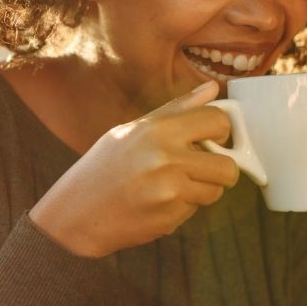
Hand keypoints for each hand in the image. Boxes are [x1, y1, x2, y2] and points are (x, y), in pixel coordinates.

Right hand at [28, 81, 241, 257]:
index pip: (218, 122)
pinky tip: (157, 202)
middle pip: (228, 166)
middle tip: (200, 169)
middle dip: (221, 169)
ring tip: (172, 185)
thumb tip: (213, 88)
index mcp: (158, 130)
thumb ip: (178, 110)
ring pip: (215, 191)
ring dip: (201, 190)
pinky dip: (182, 207)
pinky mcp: (169, 217)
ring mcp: (169, 191)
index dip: (222, 131)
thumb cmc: (105, 166)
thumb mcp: (134, 129)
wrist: (77, 211)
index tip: (213, 139)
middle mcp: (167, 158)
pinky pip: (195, 209)